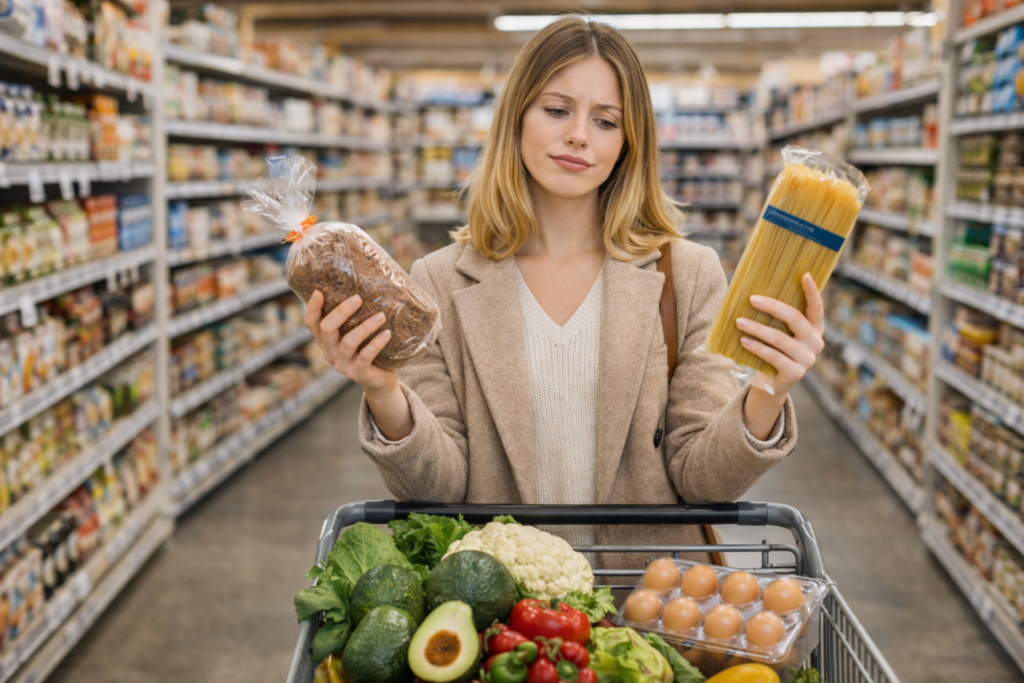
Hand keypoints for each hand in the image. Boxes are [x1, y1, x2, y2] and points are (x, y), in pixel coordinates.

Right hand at [304, 290, 396, 395]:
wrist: (379, 380)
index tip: (319, 291)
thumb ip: (354, 318)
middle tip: (358, 298)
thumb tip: (365, 286)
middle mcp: (329, 352)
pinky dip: (376, 343)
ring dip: (365, 327)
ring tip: (381, 316)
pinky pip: (365, 356)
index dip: (312, 308)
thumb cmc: (368, 349)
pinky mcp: (357, 374)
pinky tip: (387, 333)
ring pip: (348, 342)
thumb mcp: (356, 333)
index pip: (311, 324)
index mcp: (325, 341)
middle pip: (327, 329)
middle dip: (342, 311)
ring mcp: (341, 365)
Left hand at [735, 272, 825, 396]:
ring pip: (780, 339)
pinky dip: (757, 347)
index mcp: (815, 329)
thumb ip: (778, 318)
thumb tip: (756, 294)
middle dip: (772, 307)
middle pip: (795, 319)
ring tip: (739, 322)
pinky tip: (743, 341)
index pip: (817, 307)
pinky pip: (773, 356)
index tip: (805, 275)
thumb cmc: (774, 350)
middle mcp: (816, 343)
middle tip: (752, 299)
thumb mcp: (780, 332)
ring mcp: (807, 359)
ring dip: (757, 328)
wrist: (771, 383)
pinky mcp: (795, 373)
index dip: (812, 292)